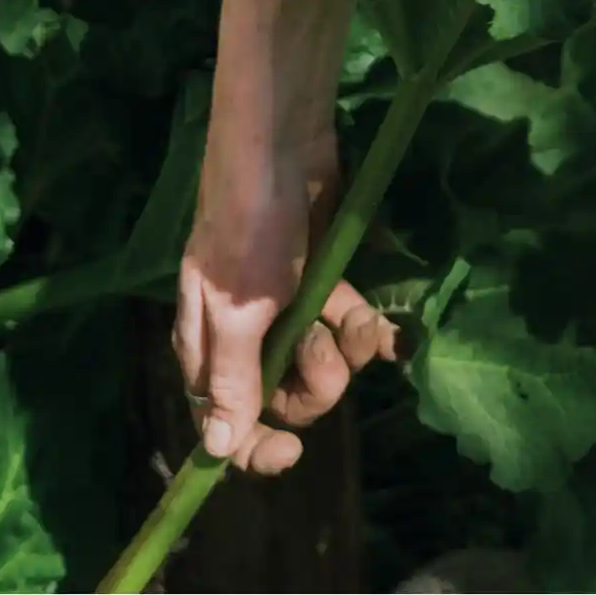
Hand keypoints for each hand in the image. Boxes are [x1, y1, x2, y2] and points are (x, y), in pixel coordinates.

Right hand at [173, 116, 399, 475]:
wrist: (284, 143)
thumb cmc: (250, 226)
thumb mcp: (238, 308)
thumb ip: (233, 378)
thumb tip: (217, 450)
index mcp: (208, 342)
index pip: (220, 419)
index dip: (252, 445)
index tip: (292, 453)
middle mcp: (243, 333)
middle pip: (280, 396)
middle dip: (314, 383)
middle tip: (323, 345)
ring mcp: (285, 308)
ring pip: (321, 362)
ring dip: (346, 350)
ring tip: (354, 316)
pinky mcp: (322, 282)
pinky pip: (348, 327)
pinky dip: (369, 331)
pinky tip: (387, 330)